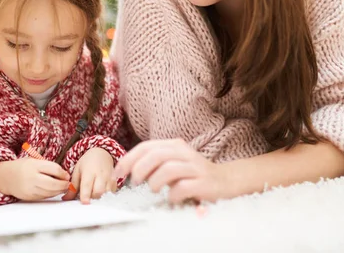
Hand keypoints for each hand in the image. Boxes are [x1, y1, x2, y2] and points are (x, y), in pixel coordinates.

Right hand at [0, 158, 70, 200]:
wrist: (6, 177)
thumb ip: (49, 166)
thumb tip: (65, 175)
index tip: (66, 175)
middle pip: (53, 183)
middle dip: (63, 185)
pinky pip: (44, 197)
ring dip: (59, 191)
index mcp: (34, 165)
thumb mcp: (35, 161)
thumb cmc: (24, 167)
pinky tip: (53, 191)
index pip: (54, 169)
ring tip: (62, 187)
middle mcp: (32, 177)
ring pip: (50, 192)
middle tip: (68, 184)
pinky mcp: (29, 197)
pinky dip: (51, 194)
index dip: (63, 173)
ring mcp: (30, 188)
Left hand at [62, 148, 116, 203]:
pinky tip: (101, 192)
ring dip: (99, 198)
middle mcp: (101, 175)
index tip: (84, 202)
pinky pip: (111, 193)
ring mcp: (109, 178)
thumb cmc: (88, 163)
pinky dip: (106, 196)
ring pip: (106, 194)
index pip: (87, 185)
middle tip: (87, 198)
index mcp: (89, 171)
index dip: (85, 195)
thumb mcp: (77, 172)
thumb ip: (72, 187)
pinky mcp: (115, 182)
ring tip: (93, 195)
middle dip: (92, 198)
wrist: (101, 154)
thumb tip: (66, 199)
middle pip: (98, 192)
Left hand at [113, 139, 228, 203]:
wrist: (225, 180)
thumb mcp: (172, 163)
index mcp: (174, 145)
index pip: (146, 146)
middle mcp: (185, 152)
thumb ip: (153, 164)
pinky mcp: (204, 183)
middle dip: (139, 169)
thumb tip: (129, 170)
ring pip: (168, 168)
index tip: (118, 173)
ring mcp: (195, 167)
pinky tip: (172, 197)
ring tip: (154, 189)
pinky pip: (183, 187)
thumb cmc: (192, 174)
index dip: (128, 159)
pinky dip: (173, 194)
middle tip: (134, 182)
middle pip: (156, 154)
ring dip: (155, 181)